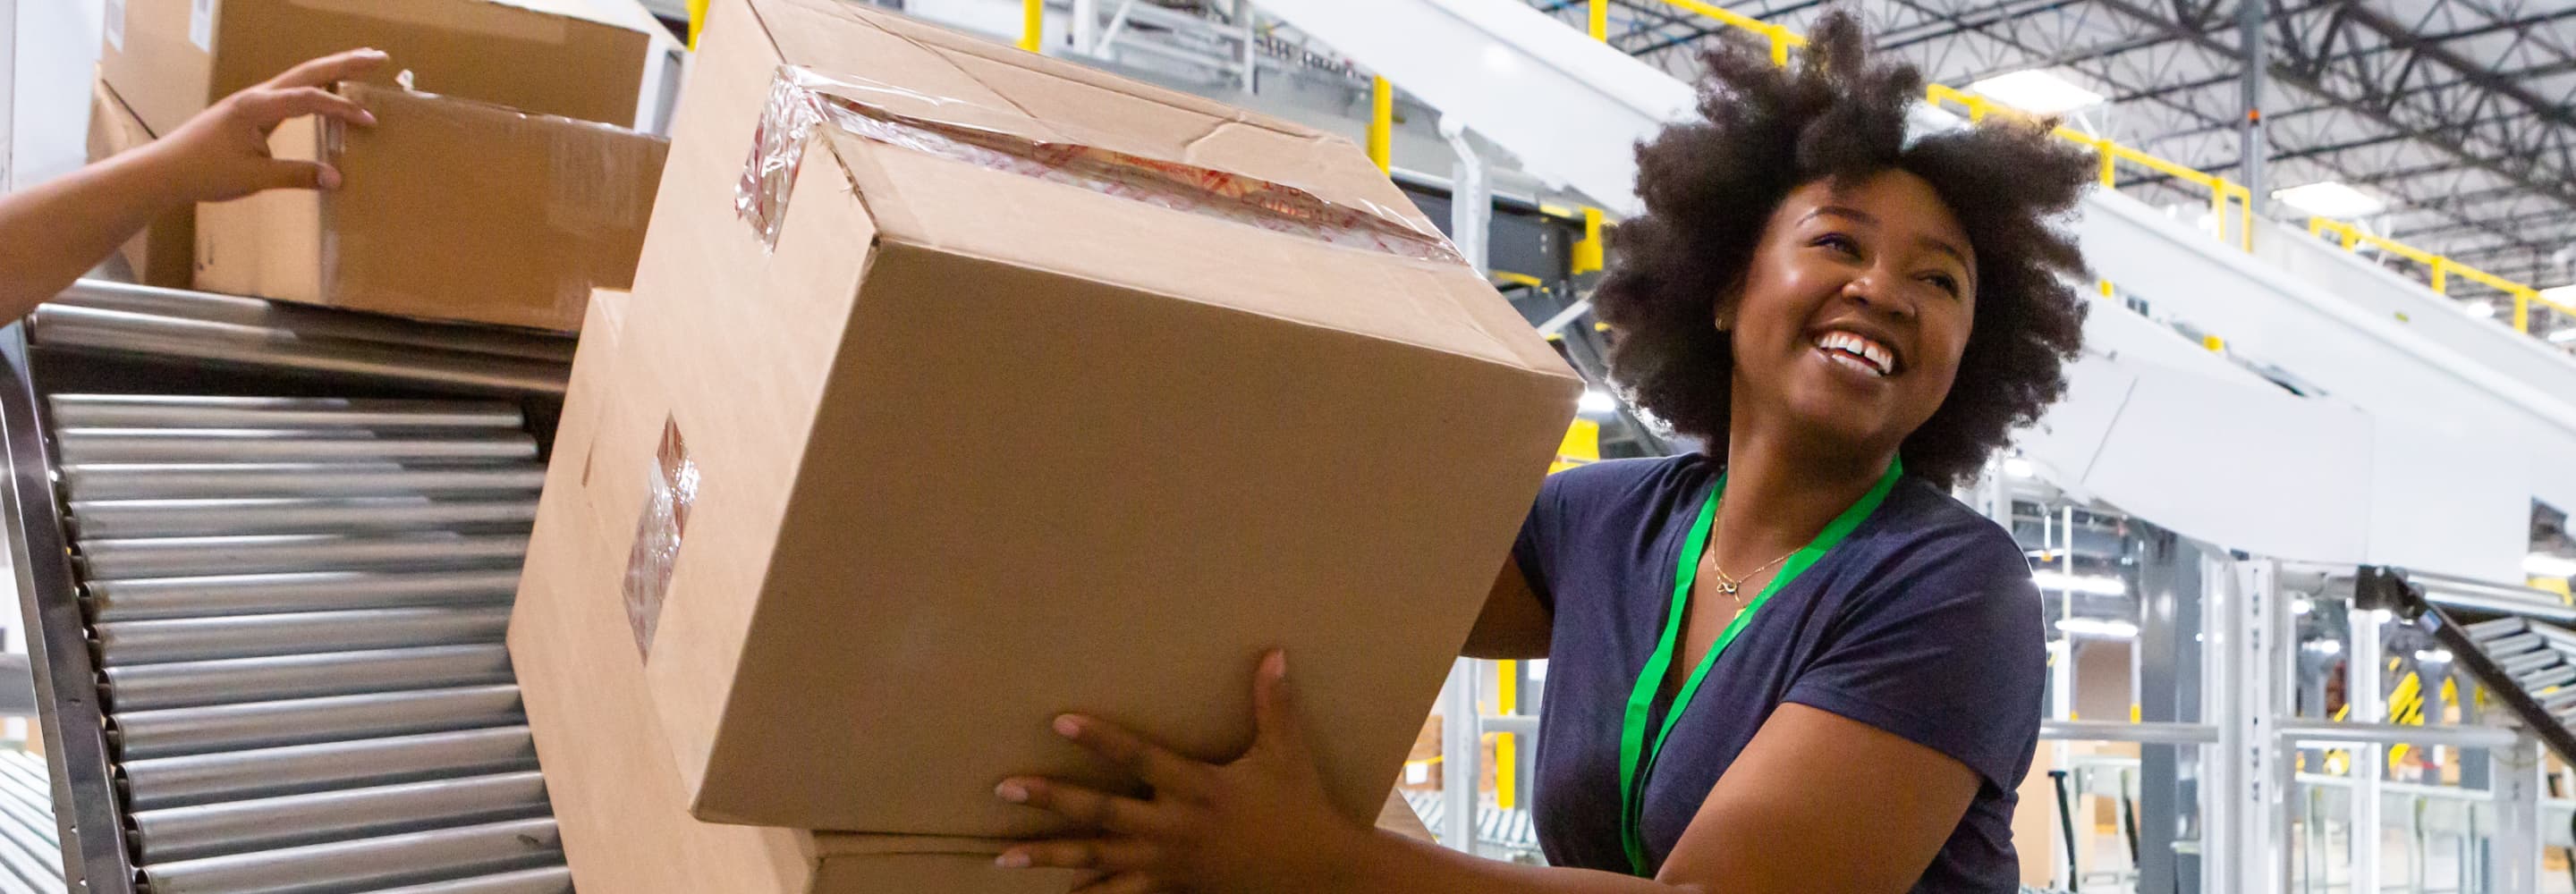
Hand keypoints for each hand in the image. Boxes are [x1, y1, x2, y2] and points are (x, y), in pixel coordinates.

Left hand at [141, 48, 387, 202]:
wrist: (165, 170)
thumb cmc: (205, 171)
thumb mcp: (254, 177)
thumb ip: (297, 176)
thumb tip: (338, 179)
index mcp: (257, 107)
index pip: (309, 99)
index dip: (342, 108)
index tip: (369, 121)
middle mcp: (256, 96)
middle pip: (307, 72)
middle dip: (344, 64)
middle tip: (380, 57)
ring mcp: (252, 102)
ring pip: (299, 78)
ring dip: (331, 71)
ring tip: (362, 65)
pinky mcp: (250, 112)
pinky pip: (290, 92)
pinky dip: (315, 87)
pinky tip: (326, 93)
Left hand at [996, 651, 1367, 893]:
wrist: (1317, 873)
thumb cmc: (1300, 807)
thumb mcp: (1288, 753)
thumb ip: (1274, 704)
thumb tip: (1275, 653)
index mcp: (1199, 787)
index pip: (1140, 758)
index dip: (1100, 740)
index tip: (1059, 720)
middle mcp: (1175, 825)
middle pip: (1103, 812)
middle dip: (1052, 799)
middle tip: (1005, 787)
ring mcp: (1170, 860)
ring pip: (1100, 857)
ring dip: (1050, 855)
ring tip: (1004, 855)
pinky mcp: (1173, 884)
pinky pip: (1123, 892)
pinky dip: (1091, 892)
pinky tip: (1059, 891)